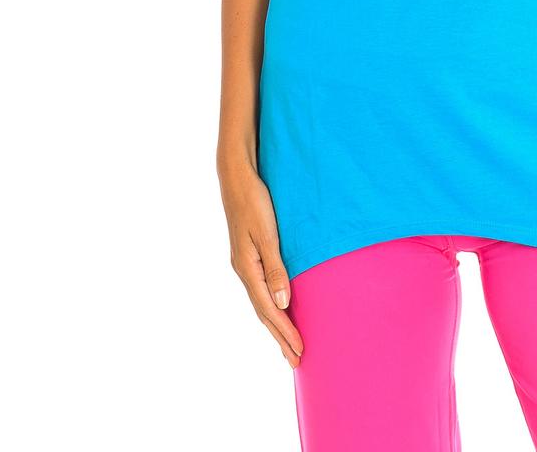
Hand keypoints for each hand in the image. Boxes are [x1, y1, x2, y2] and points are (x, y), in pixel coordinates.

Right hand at [220, 161, 303, 368]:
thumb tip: (283, 302)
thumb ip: (275, 267)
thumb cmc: (254, 201)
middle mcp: (244, 269)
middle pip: (264, 311)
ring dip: (276, 323)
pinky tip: (279, 307)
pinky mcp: (248, 254)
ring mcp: (244, 262)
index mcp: (247, 268)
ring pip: (262, 301)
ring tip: (287, 343)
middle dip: (280, 336)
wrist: (237, 177)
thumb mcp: (267, 233)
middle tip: (296, 360)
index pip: (268, 309)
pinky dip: (271, 305)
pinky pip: (261, 288)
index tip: (299, 351)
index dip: (284, 331)